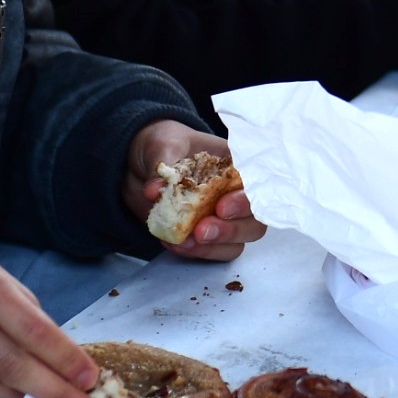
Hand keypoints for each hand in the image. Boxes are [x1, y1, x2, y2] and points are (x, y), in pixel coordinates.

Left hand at [125, 121, 263, 257]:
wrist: (141, 165)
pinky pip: (214, 252)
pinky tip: (175, 245)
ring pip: (239, 241)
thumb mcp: (162, 143)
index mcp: (235, 165)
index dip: (246, 200)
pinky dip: (197, 253)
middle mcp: (236, 193)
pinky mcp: (206, 235)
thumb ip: (162, 164)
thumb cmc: (163, 144)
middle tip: (202, 230)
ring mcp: (223, 217)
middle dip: (232, 229)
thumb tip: (154, 190)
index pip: (256, 185)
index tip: (221, 207)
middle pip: (255, 220)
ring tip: (185, 242)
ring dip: (215, 246)